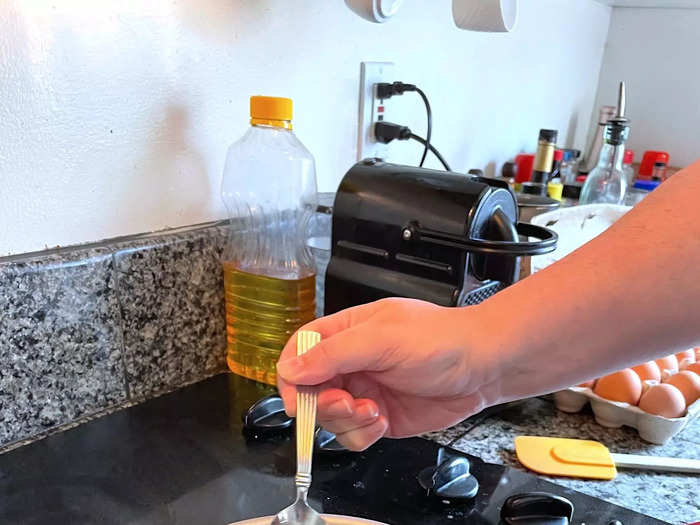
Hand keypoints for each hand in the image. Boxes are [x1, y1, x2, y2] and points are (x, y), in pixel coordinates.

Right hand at [276, 298, 497, 450]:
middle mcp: (351, 362)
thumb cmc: (441, 339)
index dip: (292, 375)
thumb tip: (291, 367)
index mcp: (345, 333)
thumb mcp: (382, 339)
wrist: (483, 366)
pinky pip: (353, 435)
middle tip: (347, 403)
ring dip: (346, 421)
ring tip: (373, 411)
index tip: (297, 397)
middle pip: (309, 390)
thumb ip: (334, 353)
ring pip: (329, 417)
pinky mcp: (379, 417)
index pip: (300, 351)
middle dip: (323, 404)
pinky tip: (383, 420)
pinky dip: (363, 434)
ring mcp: (364, 391)